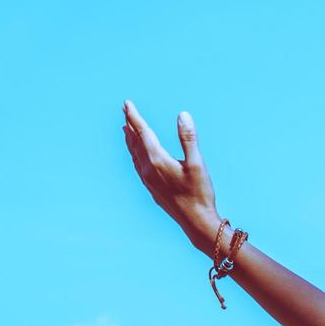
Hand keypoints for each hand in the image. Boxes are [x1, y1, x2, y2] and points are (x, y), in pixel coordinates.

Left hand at [122, 100, 220, 252]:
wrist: (196, 222)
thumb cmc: (199, 193)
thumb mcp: (197, 164)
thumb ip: (188, 138)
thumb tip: (182, 115)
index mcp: (157, 160)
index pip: (142, 132)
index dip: (134, 116)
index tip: (126, 103)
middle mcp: (148, 169)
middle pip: (135, 141)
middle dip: (130, 124)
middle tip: (126, 110)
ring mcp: (148, 180)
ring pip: (134, 154)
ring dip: (130, 140)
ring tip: (127, 129)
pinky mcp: (151, 189)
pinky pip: (138, 166)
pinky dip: (135, 154)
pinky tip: (138, 156)